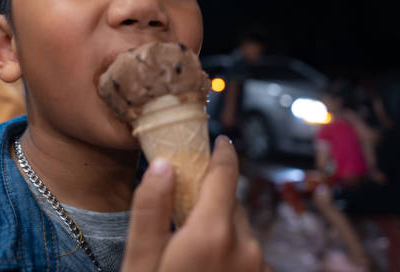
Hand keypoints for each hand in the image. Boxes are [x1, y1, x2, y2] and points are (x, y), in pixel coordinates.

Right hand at [122, 135, 270, 271]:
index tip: (221, 141)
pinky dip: (232, 254)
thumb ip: (151, 212)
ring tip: (194, 253)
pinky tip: (210, 268)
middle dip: (211, 203)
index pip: (225, 176)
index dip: (222, 154)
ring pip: (240, 232)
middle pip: (230, 206)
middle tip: (186, 214)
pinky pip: (248, 255)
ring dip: (222, 232)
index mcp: (213, 234)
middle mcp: (246, 247)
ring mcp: (259, 267)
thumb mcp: (140, 261)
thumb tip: (162, 166)